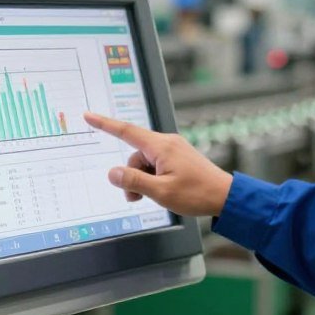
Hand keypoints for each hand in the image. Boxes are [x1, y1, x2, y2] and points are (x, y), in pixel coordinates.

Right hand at [84, 112, 233, 216]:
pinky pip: (156, 165)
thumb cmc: (197, 193)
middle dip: (131, 176)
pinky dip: (152, 178)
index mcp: (161, 146)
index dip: (105, 124)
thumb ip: (134, 181)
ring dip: (142, 181)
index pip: (126, 131)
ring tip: (152, 197)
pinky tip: (161, 191)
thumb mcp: (160, 191)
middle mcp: (167, 143)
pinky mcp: (178, 158)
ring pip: (144, 163)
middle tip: (136, 198)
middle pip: (135, 156)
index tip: (89, 115)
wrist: (225, 196)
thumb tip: (112, 173)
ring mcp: (173, 150)